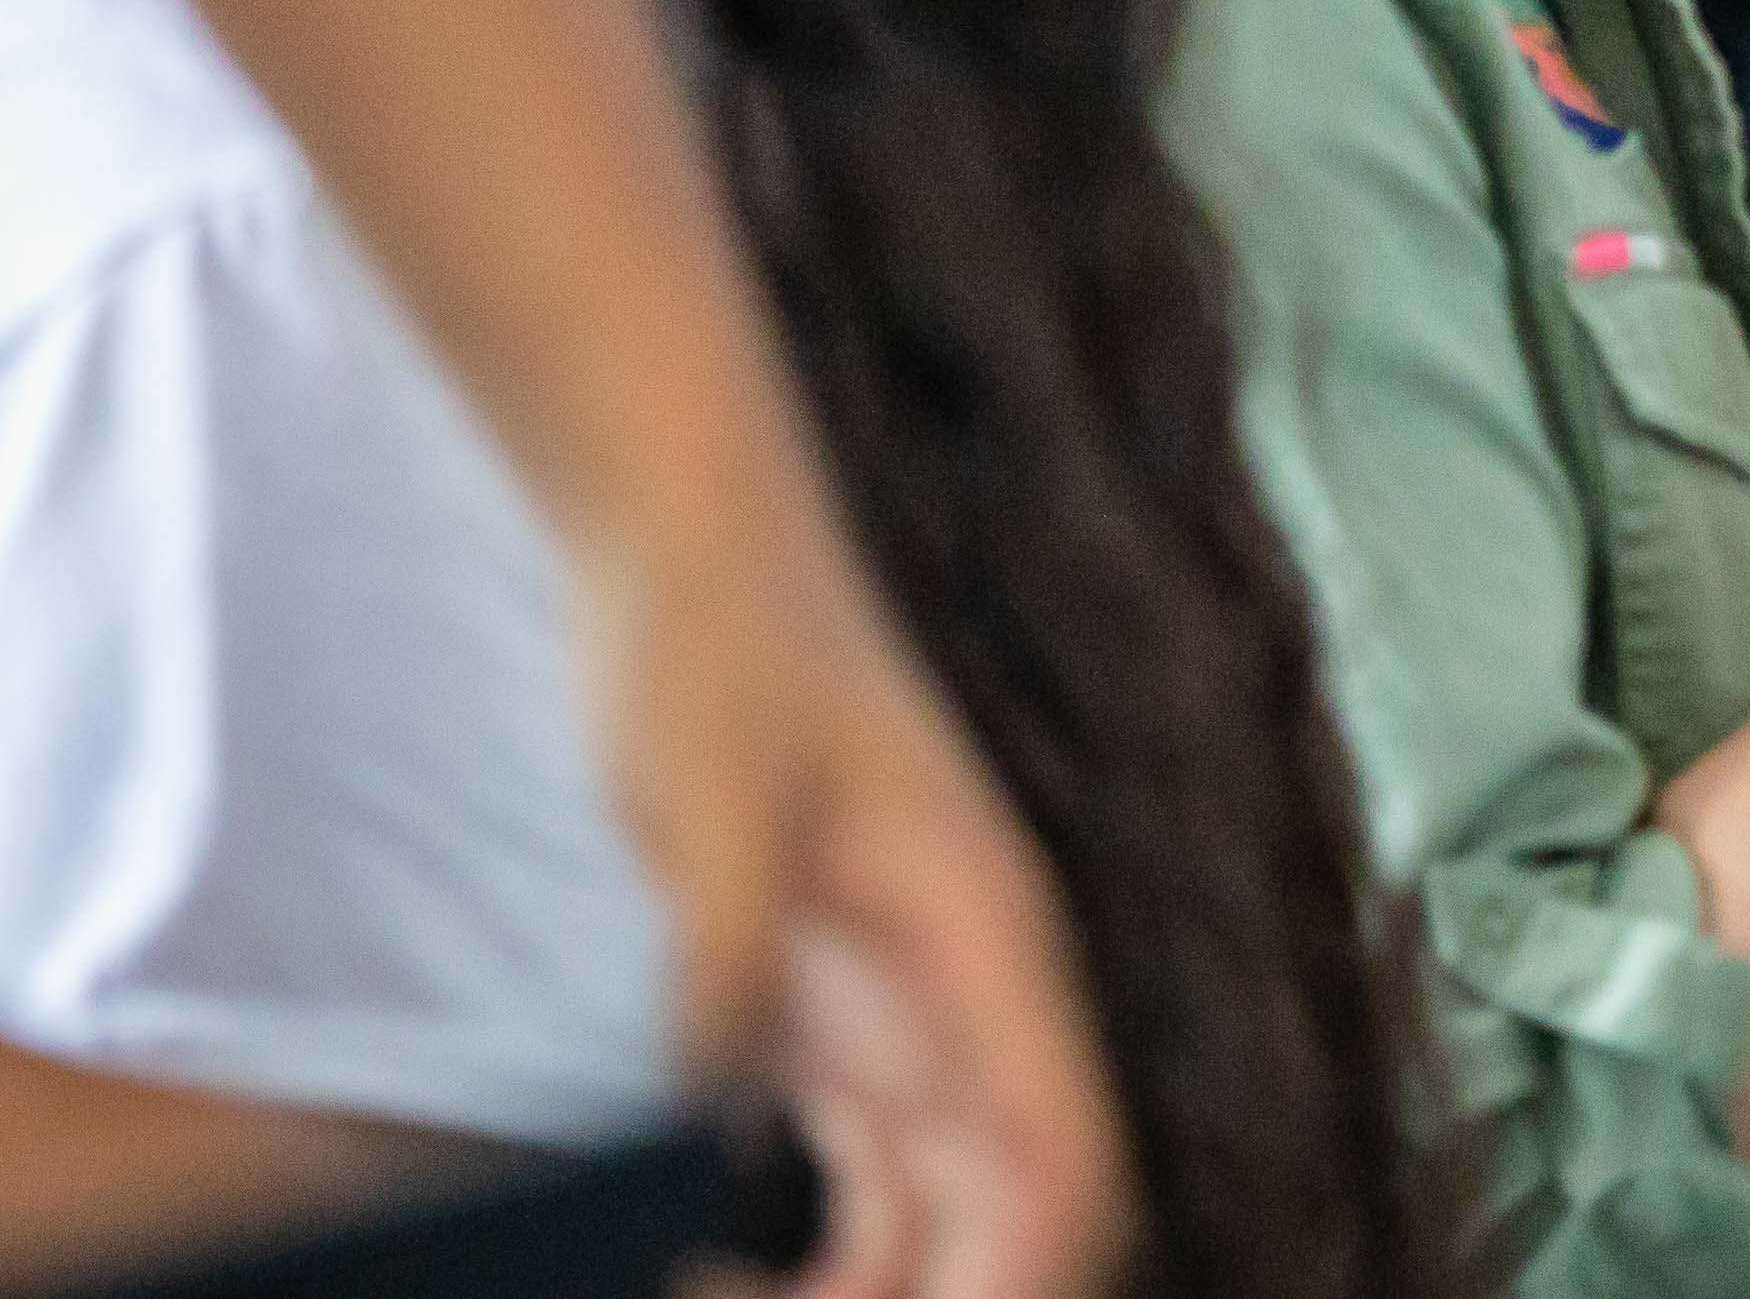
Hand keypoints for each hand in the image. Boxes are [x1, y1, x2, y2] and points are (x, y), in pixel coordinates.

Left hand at [592, 526, 1123, 1298]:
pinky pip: (862, 1175)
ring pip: (939, 1212)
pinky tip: (713, 1261)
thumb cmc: (717, 635)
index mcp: (989, 941)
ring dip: (872, 1293)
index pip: (1061, 1163)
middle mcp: (974, 993)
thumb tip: (708, 1116)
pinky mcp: (830, 1007)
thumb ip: (724, 962)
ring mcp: (907, 1005)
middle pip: (1010, 1215)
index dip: (1018, 1282)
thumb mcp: (712, 799)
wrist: (688, 527)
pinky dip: (817, 1248)